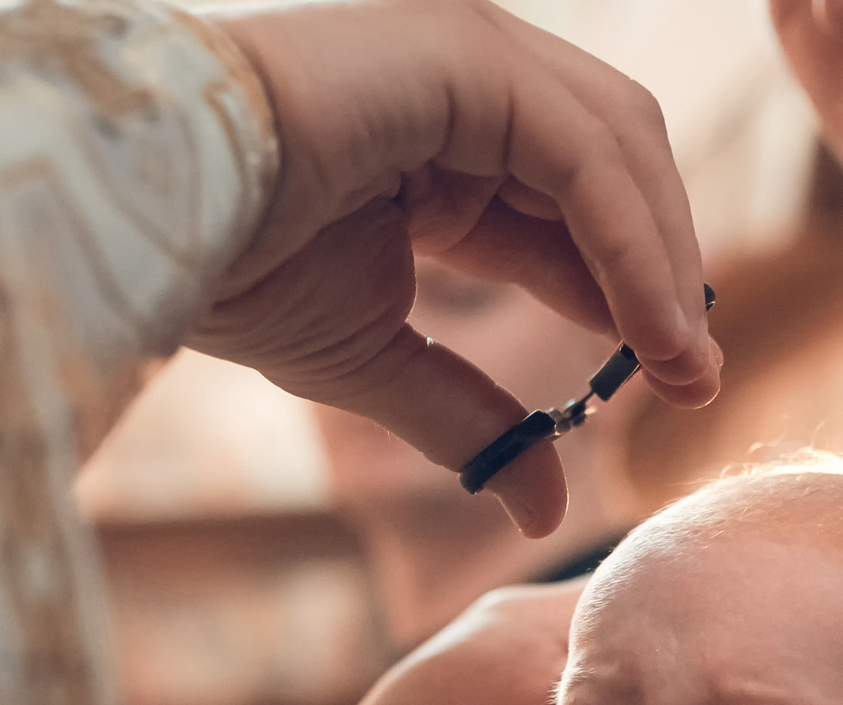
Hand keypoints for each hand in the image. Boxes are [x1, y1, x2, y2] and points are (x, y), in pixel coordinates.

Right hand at [195, 0, 718, 536]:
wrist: (145, 216)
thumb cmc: (233, 272)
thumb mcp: (378, 363)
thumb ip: (470, 421)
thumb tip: (548, 510)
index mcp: (445, 144)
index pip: (576, 209)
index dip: (633, 292)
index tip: (679, 380)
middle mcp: (470, 85)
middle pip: (619, 169)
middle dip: (666, 274)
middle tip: (697, 379)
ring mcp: (471, 57)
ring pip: (618, 151)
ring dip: (663, 263)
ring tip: (683, 365)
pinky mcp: (468, 57)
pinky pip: (585, 154)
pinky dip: (629, 241)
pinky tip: (649, 325)